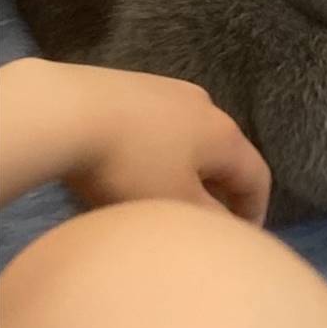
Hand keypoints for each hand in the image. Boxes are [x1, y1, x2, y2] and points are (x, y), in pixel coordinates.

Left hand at [47, 61, 269, 222]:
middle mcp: (205, 106)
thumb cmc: (130, 165)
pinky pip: (159, 127)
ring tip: (161, 198)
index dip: (256, 212)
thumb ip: (207, 221)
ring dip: (186, 170)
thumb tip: (225, 229)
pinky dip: (157, 153)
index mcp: (224, 134)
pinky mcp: (134, 86)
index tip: (241, 241)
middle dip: (218, 191)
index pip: (257, 176)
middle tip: (201, 224)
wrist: (69, 110)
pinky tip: (129, 168)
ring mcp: (169, 91)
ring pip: (189, 139)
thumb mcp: (173, 204)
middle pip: (224, 155)